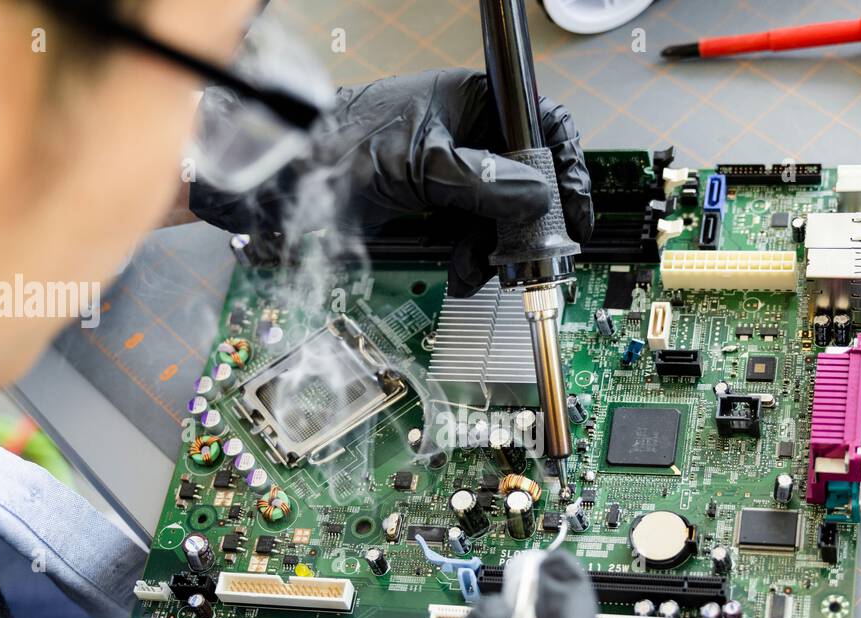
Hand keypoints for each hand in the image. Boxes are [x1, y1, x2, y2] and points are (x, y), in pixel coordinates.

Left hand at [190, 69, 593, 297]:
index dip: (566, 167)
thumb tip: (537, 199)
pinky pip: (473, 232)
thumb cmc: (340, 148)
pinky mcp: (437, 204)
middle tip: (533, 256)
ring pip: (502, 214)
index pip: (543, 125)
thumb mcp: (422, 165)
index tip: (573, 211)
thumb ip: (484, 183)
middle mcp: (471, 134)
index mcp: (475, 102)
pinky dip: (473, 256)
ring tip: (487, 269)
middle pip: (528, 179)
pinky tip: (466, 272)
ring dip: (499, 248)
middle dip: (529, 222)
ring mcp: (454, 170)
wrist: (286, 185)